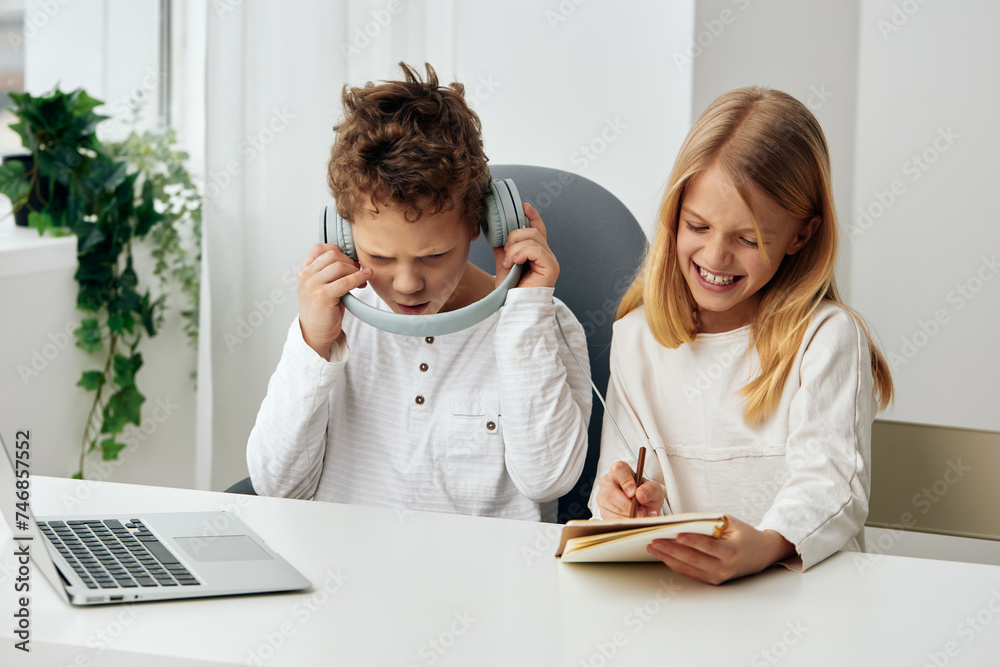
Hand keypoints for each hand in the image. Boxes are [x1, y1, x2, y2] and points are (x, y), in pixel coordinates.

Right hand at [297, 243, 371, 358]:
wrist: (314, 334)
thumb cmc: (321, 312)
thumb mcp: (320, 287)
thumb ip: (329, 273)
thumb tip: (352, 261)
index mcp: (304, 272)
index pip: (319, 248)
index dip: (337, 251)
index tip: (348, 260)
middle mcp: (306, 276)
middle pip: (332, 255)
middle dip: (349, 261)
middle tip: (358, 271)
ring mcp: (312, 285)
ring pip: (339, 266)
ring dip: (355, 270)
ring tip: (361, 279)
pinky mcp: (322, 296)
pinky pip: (346, 281)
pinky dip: (359, 278)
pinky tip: (365, 279)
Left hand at [492, 202, 558, 288]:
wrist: (513, 308)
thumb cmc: (510, 291)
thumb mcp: (503, 264)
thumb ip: (503, 249)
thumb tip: (496, 234)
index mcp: (537, 253)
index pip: (538, 228)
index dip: (532, 216)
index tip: (523, 206)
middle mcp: (546, 255)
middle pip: (533, 231)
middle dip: (514, 236)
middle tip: (505, 252)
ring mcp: (550, 261)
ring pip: (533, 238)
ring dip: (515, 247)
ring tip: (509, 262)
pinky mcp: (551, 267)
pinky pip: (536, 249)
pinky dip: (522, 253)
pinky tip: (514, 263)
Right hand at [595, 460, 663, 518]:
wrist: (643, 505)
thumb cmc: (646, 493)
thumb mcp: (654, 489)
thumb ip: (650, 490)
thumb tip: (640, 495)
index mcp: (619, 470)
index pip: (619, 470)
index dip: (626, 481)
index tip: (634, 493)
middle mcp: (607, 481)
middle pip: (610, 492)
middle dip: (627, 505)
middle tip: (641, 511)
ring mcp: (602, 496)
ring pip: (610, 507)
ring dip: (628, 515)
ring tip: (642, 516)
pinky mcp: (602, 510)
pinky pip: (610, 518)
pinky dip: (624, 521)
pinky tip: (633, 520)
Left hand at [646, 515, 795, 584]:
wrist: (761, 554)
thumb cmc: (744, 535)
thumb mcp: (731, 523)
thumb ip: (710, 523)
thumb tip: (682, 522)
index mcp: (732, 551)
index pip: (709, 546)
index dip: (693, 541)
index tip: (677, 535)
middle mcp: (725, 568)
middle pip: (694, 559)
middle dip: (671, 550)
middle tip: (654, 541)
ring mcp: (718, 577)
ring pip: (689, 568)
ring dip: (668, 558)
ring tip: (653, 548)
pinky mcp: (712, 580)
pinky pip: (690, 573)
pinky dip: (675, 564)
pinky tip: (663, 556)